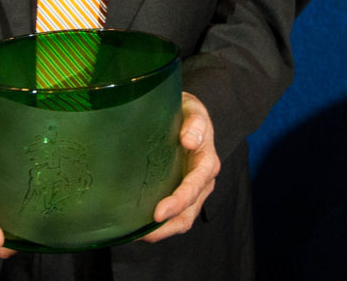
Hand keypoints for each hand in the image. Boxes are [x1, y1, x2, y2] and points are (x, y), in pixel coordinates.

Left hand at [141, 92, 220, 241]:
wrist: (188, 115)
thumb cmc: (189, 112)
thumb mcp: (195, 111)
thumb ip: (195, 123)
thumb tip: (189, 141)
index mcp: (207, 162)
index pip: (194, 187)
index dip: (178, 201)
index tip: (159, 212)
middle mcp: (202, 181)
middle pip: (189, 211)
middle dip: (169, 225)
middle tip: (145, 232)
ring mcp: (192, 189)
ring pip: (182, 219)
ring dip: (163, 230)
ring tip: (140, 235)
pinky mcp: (179, 191)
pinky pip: (173, 213)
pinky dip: (160, 224)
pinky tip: (139, 225)